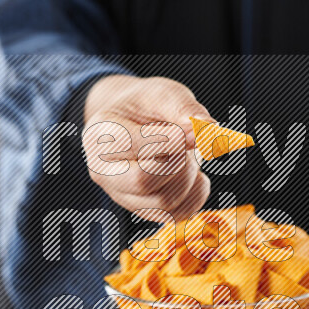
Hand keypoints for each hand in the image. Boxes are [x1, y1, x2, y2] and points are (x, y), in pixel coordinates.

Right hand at [83, 75, 212, 220]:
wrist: (137, 123)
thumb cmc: (147, 106)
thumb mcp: (164, 93)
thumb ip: (184, 108)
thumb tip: (209, 128)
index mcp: (100, 136)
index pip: (137, 146)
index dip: (172, 140)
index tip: (194, 130)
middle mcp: (103, 171)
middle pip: (142, 181)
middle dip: (177, 162)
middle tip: (189, 145)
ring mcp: (122, 195)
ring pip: (164, 202)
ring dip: (189, 176)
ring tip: (189, 155)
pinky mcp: (145, 210)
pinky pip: (178, 214)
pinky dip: (197, 194)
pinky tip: (195, 173)